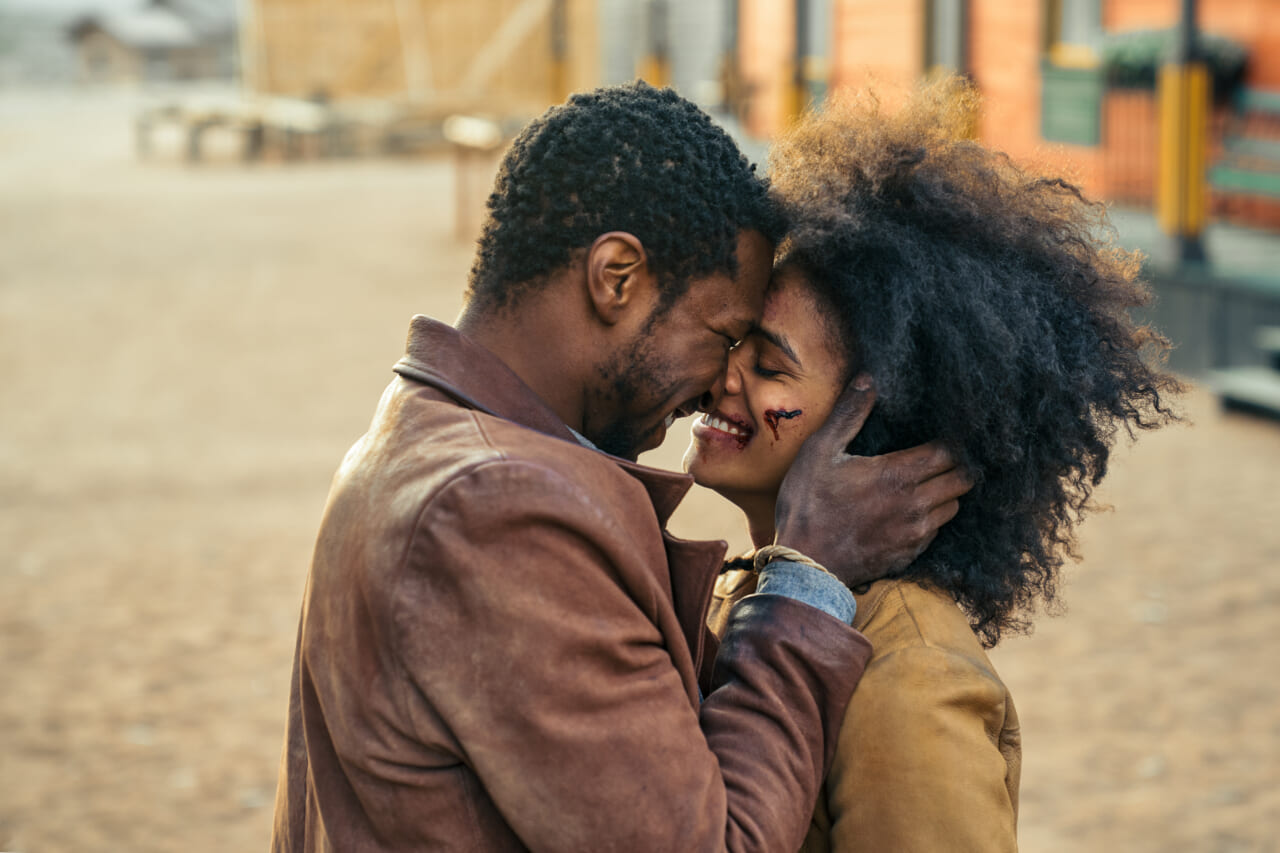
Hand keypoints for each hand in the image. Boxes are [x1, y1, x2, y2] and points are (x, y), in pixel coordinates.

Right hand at [773, 375, 972, 588]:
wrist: (806, 566)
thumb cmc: (808, 505)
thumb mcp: (819, 452)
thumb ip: (848, 414)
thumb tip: (868, 379)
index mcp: (898, 474)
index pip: (950, 452)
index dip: (951, 442)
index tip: (943, 436)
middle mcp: (916, 504)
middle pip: (962, 480)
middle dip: (957, 465)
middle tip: (941, 458)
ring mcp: (915, 534)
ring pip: (953, 507)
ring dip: (946, 493)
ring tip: (928, 484)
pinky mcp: (910, 555)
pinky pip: (936, 532)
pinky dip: (931, 519)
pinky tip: (910, 513)